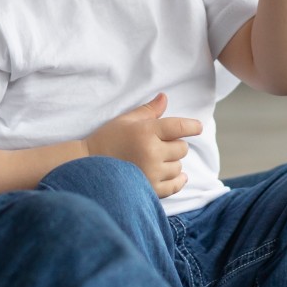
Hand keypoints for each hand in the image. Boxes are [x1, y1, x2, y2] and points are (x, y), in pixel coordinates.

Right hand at [82, 92, 200, 198]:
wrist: (88, 166)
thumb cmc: (107, 139)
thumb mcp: (126, 120)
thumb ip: (149, 110)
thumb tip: (165, 97)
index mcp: (146, 131)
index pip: (179, 127)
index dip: (192, 126)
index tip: (198, 127)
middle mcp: (151, 152)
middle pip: (181, 148)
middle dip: (175, 145)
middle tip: (160, 145)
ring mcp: (151, 172)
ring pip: (178, 167)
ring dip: (172, 163)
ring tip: (156, 160)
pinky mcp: (150, 190)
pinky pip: (174, 185)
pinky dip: (177, 180)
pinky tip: (175, 175)